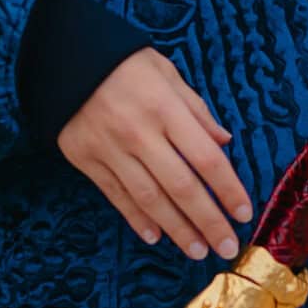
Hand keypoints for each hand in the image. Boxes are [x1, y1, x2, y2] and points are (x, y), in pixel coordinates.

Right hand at [59, 46, 256, 259]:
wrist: (64, 58)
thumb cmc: (125, 63)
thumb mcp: (166, 73)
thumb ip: (196, 110)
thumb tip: (223, 142)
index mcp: (165, 108)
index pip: (206, 158)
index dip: (228, 189)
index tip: (243, 214)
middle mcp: (139, 133)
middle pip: (181, 186)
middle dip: (208, 221)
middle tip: (226, 246)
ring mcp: (110, 149)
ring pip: (149, 199)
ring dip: (177, 229)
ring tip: (197, 250)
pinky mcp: (85, 159)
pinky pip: (116, 195)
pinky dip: (137, 219)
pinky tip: (156, 236)